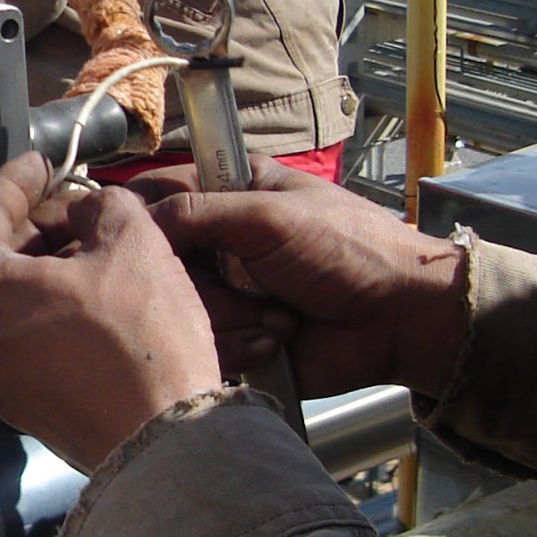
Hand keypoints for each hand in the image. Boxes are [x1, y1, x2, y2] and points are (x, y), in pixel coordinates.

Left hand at [0, 152, 222, 471]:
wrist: (163, 442)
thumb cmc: (140, 348)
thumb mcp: (131, 242)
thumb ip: (100, 205)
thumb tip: (89, 209)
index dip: (19, 179)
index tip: (43, 165)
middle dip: (37, 227)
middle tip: (79, 207)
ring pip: (6, 300)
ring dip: (46, 269)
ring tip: (96, 249)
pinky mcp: (12, 403)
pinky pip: (19, 338)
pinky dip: (48, 310)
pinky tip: (94, 296)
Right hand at [130, 159, 468, 398]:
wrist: (398, 320)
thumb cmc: (349, 250)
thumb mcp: (270, 215)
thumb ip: (197, 210)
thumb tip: (137, 219)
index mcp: (231, 191)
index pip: (158, 192)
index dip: (142, 216)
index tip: (139, 238)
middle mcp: (220, 240)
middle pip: (160, 259)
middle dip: (198, 279)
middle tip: (241, 282)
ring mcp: (226, 290)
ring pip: (178, 306)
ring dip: (229, 314)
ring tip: (275, 316)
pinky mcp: (235, 335)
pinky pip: (204, 344)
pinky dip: (239, 345)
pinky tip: (276, 339)